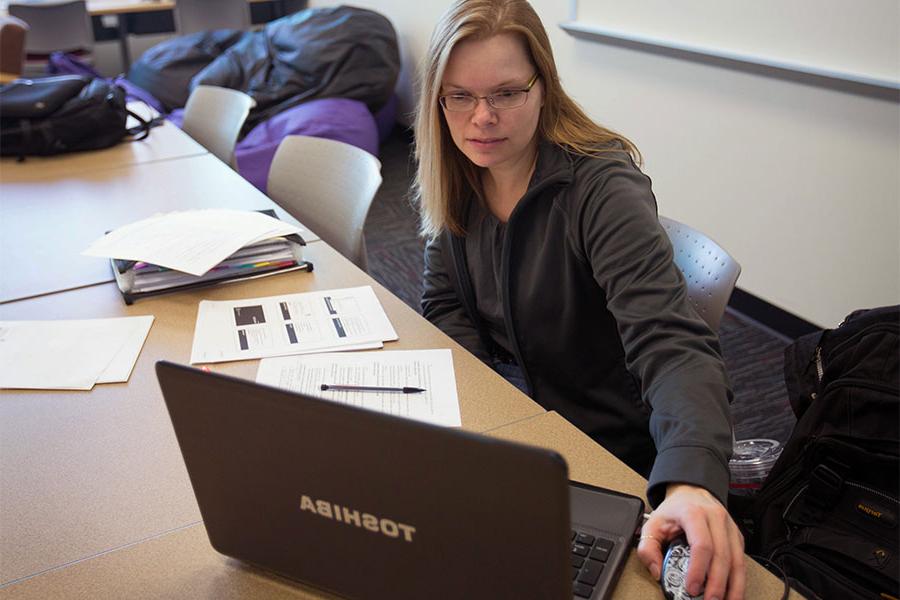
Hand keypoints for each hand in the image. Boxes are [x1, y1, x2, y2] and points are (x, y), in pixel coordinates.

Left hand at [637, 483, 745, 599]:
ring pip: (737, 560)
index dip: (698, 569)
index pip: (701, 545)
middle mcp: (716, 518)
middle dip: (717, 584)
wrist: (691, 492)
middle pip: (722, 556)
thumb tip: (657, 572)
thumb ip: (648, 547)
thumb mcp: (653, 523)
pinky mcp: (737, 536)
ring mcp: (730, 527)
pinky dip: (739, 580)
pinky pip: (741, 560)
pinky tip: (733, 594)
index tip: (692, 588)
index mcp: (694, 513)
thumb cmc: (674, 509)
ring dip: (733, 586)